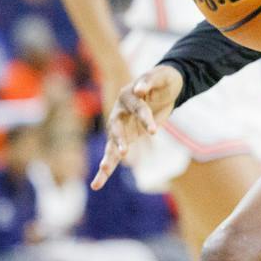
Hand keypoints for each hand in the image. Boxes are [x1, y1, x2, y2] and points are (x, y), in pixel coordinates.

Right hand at [92, 65, 183, 188]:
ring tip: (102, 172)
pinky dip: (106, 170)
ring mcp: (120, 126)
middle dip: (119, 140)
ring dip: (108, 158)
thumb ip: (150, 80)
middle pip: (116, 128)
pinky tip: (97, 184)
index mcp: (128, 95)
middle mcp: (119, 112)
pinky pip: (113, 155)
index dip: (145, 118)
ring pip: (111, 145)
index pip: (137, 108)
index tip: (154, 131)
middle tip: (125, 152)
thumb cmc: (163, 80)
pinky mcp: (124, 138)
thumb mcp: (161, 76)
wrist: (163, 88)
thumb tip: (139, 89)